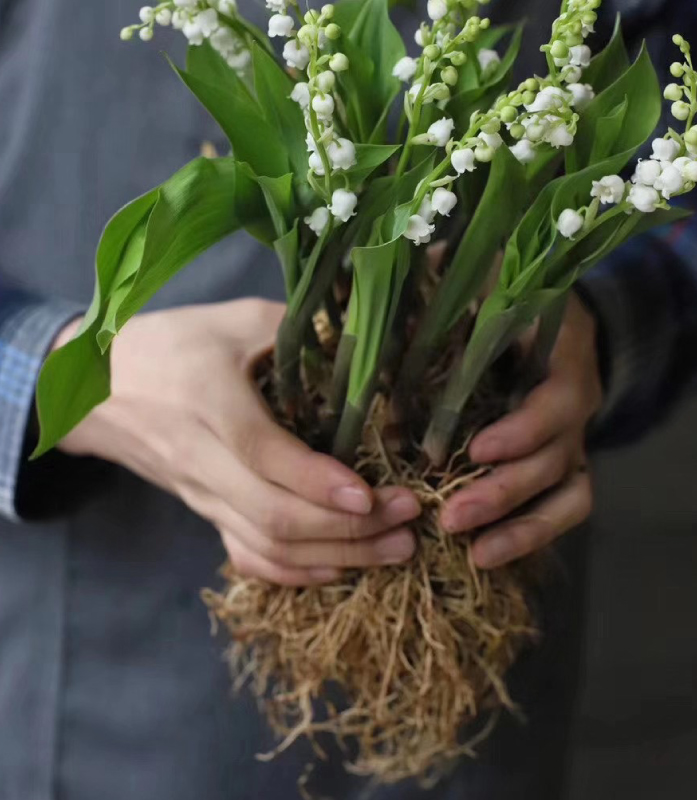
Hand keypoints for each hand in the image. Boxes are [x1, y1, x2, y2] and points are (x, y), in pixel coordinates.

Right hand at [54, 299, 420, 585]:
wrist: (93, 388)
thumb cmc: (169, 344)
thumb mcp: (231, 319)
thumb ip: (292, 325)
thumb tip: (363, 334)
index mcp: (209, 403)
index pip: (264, 455)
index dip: (319, 482)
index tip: (374, 494)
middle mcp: (203, 461)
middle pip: (272, 516)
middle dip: (349, 528)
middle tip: (409, 519)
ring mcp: (201, 495)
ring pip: (266, 545)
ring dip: (336, 555)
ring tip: (395, 547)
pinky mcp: (202, 510)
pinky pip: (245, 555)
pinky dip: (294, 572)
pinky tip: (339, 567)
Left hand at [440, 294, 600, 567]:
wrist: (546, 309)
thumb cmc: (501, 288)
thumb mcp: (477, 276)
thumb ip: (438, 284)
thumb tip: (365, 287)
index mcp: (561, 351)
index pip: (559, 398)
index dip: (523, 430)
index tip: (476, 450)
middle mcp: (576, 399)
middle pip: (556, 457)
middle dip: (505, 492)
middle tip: (451, 517)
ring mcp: (574, 436)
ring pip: (567, 493)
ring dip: (520, 527)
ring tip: (471, 551)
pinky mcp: (564, 462)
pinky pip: (563, 508)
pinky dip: (528, 535)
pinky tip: (484, 556)